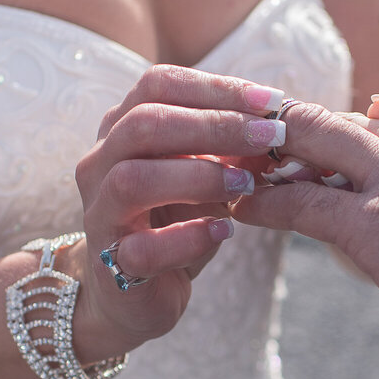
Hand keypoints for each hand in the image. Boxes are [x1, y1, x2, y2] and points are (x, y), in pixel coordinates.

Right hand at [70, 65, 288, 359]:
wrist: (129, 292)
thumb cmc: (172, 219)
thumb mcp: (202, 173)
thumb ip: (226, 147)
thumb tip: (278, 123)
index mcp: (121, 128)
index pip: (159, 85)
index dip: (216, 88)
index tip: (271, 102)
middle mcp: (99, 163)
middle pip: (145, 124)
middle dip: (215, 126)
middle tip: (270, 139)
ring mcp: (100, 214)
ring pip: (132, 179)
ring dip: (199, 177)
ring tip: (246, 185)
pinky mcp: (110, 265)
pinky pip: (143, 248)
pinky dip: (188, 238)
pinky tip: (224, 231)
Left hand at [232, 100, 378, 356]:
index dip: (353, 125)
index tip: (325, 132)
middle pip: (342, 121)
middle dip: (294, 125)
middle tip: (253, 131)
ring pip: (312, 146)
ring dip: (267, 153)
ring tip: (230, 159)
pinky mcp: (373, 226)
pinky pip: (301, 205)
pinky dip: (264, 202)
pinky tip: (239, 207)